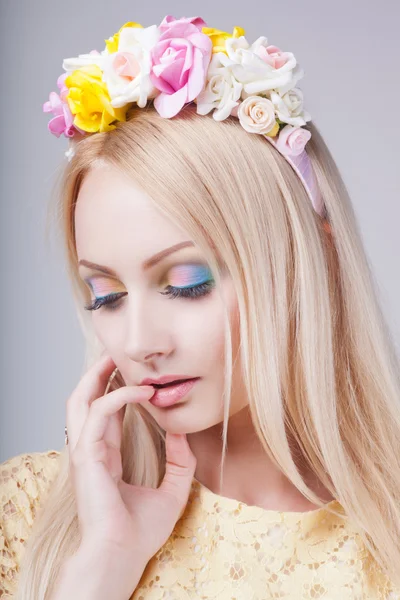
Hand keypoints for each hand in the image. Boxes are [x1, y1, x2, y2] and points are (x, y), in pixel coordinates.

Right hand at [61, 354, 196, 597]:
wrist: (123, 556)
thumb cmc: (140, 532)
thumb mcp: (172, 491)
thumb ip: (180, 461)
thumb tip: (183, 430)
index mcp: (105, 456)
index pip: (104, 413)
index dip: (117, 389)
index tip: (138, 374)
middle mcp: (91, 449)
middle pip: (84, 400)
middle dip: (97, 374)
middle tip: (117, 353)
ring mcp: (85, 451)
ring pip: (81, 399)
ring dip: (98, 375)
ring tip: (117, 357)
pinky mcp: (87, 455)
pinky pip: (98, 413)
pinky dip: (118, 395)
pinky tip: (143, 391)